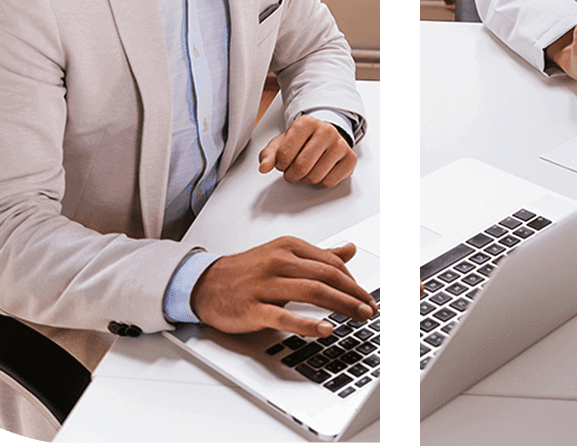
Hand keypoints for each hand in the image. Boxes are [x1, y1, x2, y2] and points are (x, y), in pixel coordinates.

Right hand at [190, 237, 377, 339]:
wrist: (206, 283)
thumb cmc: (247, 270)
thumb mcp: (284, 254)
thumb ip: (318, 254)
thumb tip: (349, 249)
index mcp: (289, 247)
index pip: (331, 262)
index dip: (353, 280)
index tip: (365, 295)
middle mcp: (279, 261)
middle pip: (326, 275)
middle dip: (353, 293)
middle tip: (369, 308)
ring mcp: (266, 284)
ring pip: (312, 291)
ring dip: (341, 305)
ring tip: (358, 315)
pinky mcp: (254, 308)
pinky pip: (285, 316)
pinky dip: (308, 324)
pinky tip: (325, 329)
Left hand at [259, 114, 357, 187]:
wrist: (324, 136)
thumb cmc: (301, 140)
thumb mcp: (281, 143)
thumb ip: (268, 155)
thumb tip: (264, 167)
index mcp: (306, 123)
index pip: (285, 154)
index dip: (281, 164)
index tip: (283, 162)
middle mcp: (326, 130)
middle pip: (302, 167)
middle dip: (292, 175)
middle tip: (293, 170)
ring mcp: (340, 144)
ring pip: (316, 176)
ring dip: (306, 179)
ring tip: (308, 168)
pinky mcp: (350, 158)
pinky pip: (330, 182)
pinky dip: (322, 181)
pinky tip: (321, 170)